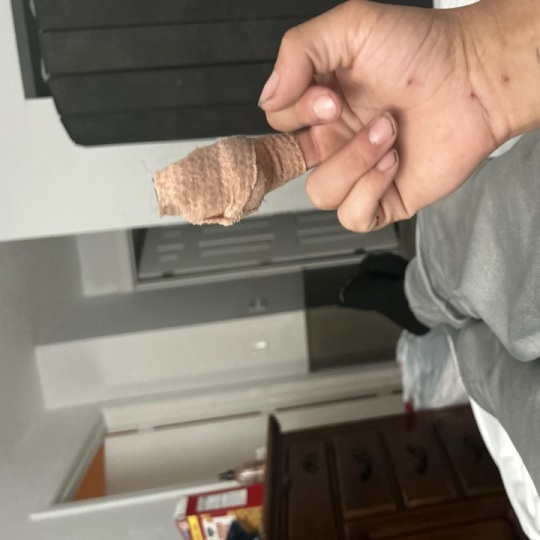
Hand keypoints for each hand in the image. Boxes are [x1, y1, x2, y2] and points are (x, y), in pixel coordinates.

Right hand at [259, 1, 515, 230]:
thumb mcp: (351, 26)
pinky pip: (352, 216)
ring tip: (386, 132)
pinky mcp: (384, 197)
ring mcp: (359, 171)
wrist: (477, 77)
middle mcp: (336, 140)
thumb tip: (269, 95)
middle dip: (319, 139)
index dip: (295, 114)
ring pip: (320, 194)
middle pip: (291, 164)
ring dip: (353, 161)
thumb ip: (298, 51)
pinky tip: (393, 162)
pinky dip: (370, 191)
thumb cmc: (423, 50)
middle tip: (345, 110)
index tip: (328, 96)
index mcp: (321, 106)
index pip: (278, 124)